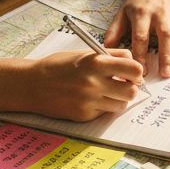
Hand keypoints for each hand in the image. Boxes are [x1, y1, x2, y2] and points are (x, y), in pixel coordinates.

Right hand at [28, 49, 143, 120]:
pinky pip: (105, 112)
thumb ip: (111, 56)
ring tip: (107, 92)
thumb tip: (133, 62)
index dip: (136, 72)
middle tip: (123, 84)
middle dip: (130, 88)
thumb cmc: (60, 65)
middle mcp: (94, 83)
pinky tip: (90, 99)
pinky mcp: (84, 115)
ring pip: (121, 105)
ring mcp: (89, 101)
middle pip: (132, 91)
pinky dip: (103, 106)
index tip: (132, 72)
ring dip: (118, 99)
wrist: (33, 84)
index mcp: (97, 63)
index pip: (134, 69)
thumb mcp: (86, 53)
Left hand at [102, 0, 169, 77]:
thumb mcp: (123, 11)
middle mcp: (161, 12)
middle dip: (166, 55)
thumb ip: (114, 30)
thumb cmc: (139, 2)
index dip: (141, 53)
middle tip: (165, 74)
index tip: (141, 71)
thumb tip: (106, 50)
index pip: (141, 35)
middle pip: (165, 34)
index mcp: (142, 12)